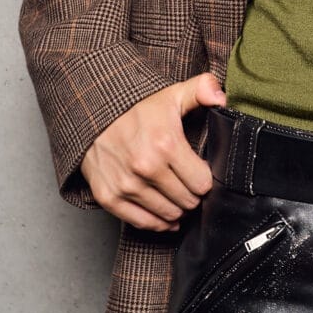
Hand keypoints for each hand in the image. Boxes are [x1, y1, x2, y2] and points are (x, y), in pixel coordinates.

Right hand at [81, 70, 227, 230]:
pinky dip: (157, 222)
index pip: (202, 183)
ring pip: (169, 215)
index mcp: (166, 144)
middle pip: (188, 202)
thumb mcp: (171, 94)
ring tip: (176, 195)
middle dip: (192, 195)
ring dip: (177, 208)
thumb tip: (222, 99)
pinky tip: (164, 214)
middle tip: (188, 184)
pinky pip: (143, 223)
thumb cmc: (135, 108)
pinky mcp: (109, 197)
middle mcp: (146, 169)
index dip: (205, 179)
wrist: (90, 114)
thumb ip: (201, 90)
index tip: (199, 172)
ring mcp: (126, 186)